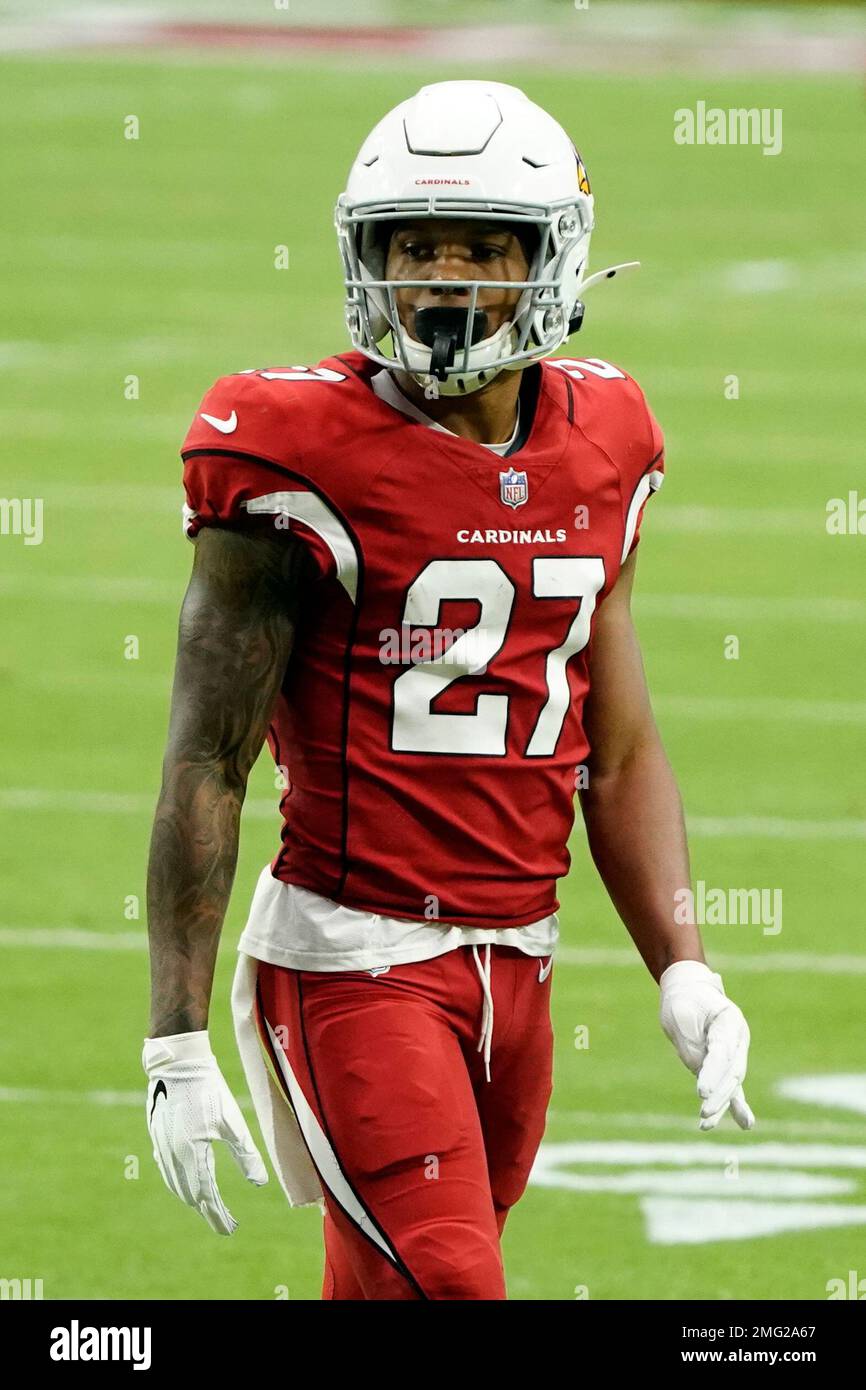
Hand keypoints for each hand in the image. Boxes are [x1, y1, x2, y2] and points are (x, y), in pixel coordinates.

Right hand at [142, 1030, 266, 1233]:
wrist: (178, 1064)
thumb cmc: (210, 1090)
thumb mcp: (232, 1122)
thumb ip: (245, 1154)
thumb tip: (259, 1182)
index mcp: (191, 1154)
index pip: (206, 1195)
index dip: (217, 1214)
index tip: (230, 1229)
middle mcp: (172, 1155)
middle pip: (189, 1194)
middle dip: (207, 1210)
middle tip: (224, 1222)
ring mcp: (161, 1146)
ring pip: (175, 1183)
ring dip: (192, 1198)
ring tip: (208, 1207)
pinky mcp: (157, 1136)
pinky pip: (166, 1168)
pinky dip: (178, 1182)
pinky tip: (185, 1182)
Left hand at [659, 960, 754, 1130]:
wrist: (689, 991)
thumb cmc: (684, 1000)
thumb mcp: (681, 1014)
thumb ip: (691, 1043)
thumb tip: (698, 1070)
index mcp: (729, 1020)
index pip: (722, 1052)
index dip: (713, 1073)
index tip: (702, 1092)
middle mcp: (737, 1039)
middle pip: (731, 1072)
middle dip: (719, 1094)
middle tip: (703, 1111)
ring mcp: (735, 1054)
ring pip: (732, 1083)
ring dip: (721, 1104)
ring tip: (706, 1123)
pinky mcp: (727, 1067)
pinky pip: (732, 1088)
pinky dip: (736, 1107)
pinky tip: (746, 1124)